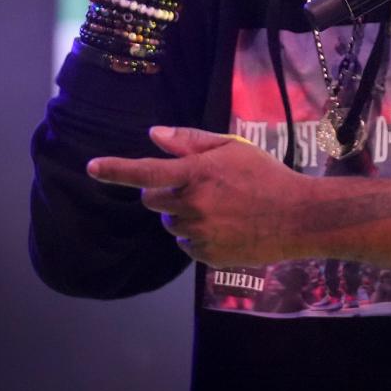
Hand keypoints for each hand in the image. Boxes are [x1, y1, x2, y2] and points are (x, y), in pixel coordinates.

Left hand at [87, 126, 305, 266]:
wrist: (298, 217)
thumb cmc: (267, 175)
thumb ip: (190, 140)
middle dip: (165, 191)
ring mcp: (199, 234)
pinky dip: (198, 235)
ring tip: (220, 207)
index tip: (92, 167)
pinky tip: (226, 226)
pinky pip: (187, 244)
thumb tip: (154, 134)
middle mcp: (193, 205)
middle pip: (153, 200)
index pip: (145, 172)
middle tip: (196, 185)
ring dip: (183, 214)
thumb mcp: (233, 148)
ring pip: (171, 223)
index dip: (115, 170)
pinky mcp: (206, 256)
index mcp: (197, 174)